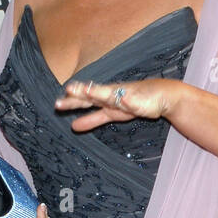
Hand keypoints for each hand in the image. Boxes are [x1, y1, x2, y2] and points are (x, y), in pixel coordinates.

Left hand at [55, 77, 175, 131]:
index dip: (72, 102)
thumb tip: (72, 126)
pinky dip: (129, 101)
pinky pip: (134, 102)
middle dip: (82, 93)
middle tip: (68, 90)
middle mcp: (112, 95)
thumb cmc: (133, 103)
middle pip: (94, 94)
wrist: (159, 97)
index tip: (57, 104)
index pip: (84, 100)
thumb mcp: (110, 115)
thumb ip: (92, 120)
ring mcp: (125, 96)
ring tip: (88, 91)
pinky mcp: (139, 101)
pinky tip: (125, 100)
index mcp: (103, 99)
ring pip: (111, 94)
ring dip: (101, 92)